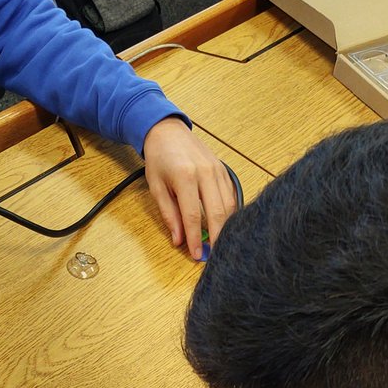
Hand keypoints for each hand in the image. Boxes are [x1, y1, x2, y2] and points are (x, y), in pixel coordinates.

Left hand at [142, 118, 236, 259]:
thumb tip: (178, 240)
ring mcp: (217, 170)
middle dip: (217, 238)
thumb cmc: (159, 159)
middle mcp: (205, 172)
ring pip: (229, 206)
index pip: (193, 216)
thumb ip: (169, 214)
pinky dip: (230, 214)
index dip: (195, 239)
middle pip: (217, 213)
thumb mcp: (156, 187)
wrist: (168, 131)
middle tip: (216, 256)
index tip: (197, 256)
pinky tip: (226, 226)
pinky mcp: (223, 170)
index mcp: (185, 176)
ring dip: (226, 228)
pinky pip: (231, 196)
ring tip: (222, 245)